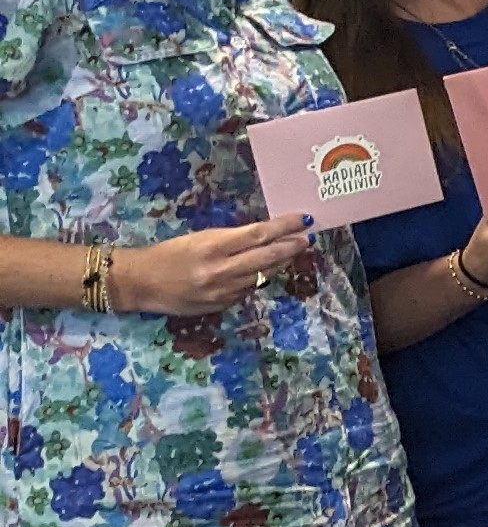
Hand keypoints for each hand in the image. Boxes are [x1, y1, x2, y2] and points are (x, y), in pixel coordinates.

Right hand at [109, 215, 312, 315]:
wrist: (139, 283)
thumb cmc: (168, 254)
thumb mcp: (199, 238)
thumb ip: (231, 240)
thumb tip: (264, 237)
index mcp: (213, 247)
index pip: (258, 234)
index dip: (285, 227)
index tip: (304, 220)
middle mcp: (221, 271)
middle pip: (268, 257)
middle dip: (292, 247)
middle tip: (307, 239)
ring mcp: (223, 292)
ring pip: (263, 276)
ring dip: (280, 264)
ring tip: (293, 252)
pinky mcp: (221, 306)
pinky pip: (248, 290)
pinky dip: (259, 278)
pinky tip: (266, 271)